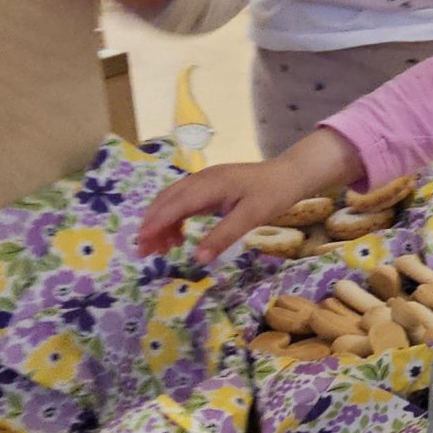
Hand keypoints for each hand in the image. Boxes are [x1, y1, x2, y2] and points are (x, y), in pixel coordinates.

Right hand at [136, 129, 362, 260]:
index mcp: (210, 184)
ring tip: (160, 250)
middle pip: (167, 201)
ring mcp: (204, 182)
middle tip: (144, 252)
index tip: (141, 242)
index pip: (174, 204)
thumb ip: (224, 236)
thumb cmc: (273, 194)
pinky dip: (174, 219)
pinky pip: (183, 202)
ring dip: (162, 223)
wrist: (290, 174)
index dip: (155, 223)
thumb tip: (198, 259)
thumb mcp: (251, 216)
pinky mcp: (209, 188)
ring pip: (172, 201)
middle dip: (152, 225)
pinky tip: (178, 237)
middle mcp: (202, 180)